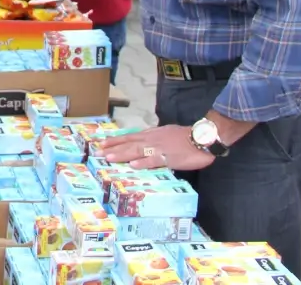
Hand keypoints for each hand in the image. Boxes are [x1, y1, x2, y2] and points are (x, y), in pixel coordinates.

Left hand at [100, 124, 215, 171]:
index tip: (101, 143)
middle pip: (129, 143)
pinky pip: (154, 160)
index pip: (129, 137)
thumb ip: (153, 139)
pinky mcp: (169, 157)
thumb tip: (143, 144)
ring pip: (137, 151)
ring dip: (122, 154)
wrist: (202, 137)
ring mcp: (159, 148)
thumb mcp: (165, 134)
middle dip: (112, 148)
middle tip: (97, 152)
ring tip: (108, 157)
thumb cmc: (185, 137)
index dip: (115, 141)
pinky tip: (133, 165)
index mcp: (151, 135)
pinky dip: (143, 162)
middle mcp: (151, 140)